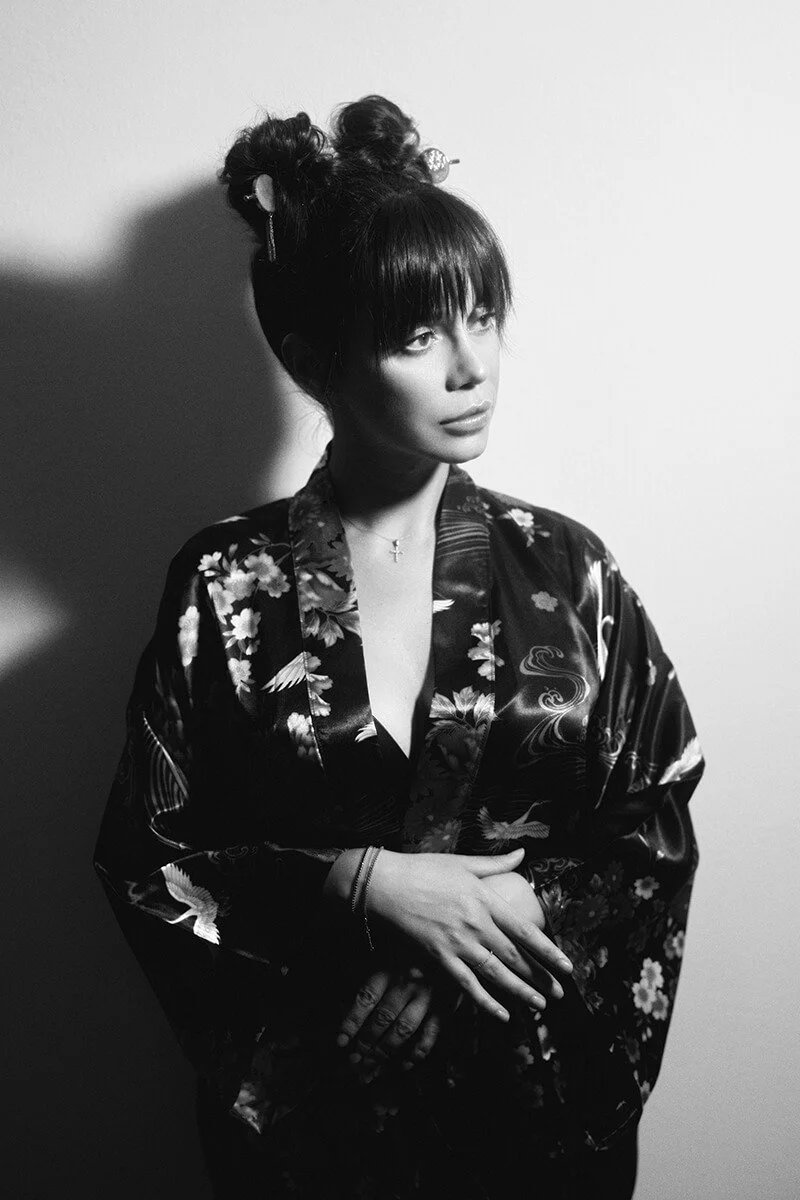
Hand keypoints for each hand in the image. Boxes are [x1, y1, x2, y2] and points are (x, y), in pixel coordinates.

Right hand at [328, 846, 571, 1023]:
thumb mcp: (463, 863)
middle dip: (540, 977)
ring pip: (496, 974)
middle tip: (559, 993)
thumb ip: (496, 864)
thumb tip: (523, 855)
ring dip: (521, 992)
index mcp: (484, 899)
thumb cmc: (423, 870)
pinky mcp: (439, 958)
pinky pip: (467, 986)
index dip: (548, 951)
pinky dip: (486, 1002)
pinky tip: (502, 1015)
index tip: (566, 966)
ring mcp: (457, 943)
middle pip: (515, 957)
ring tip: (540, 1005)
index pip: (524, 930)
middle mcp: (476, 924)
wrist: (385, 885)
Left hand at [336, 958, 458, 1080]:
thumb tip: (341, 987)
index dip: (352, 1021)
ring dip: (385, 1051)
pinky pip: (431, 1032)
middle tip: (353, 1062)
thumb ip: (363, 967)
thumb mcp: (385, 948)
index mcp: (389, 965)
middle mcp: (407, 981)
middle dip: (365, 1043)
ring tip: (370, 1068)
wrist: (449, 941)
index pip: (366, 998)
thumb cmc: (410, 946)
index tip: (340, 1042)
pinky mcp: (446, 1004)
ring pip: (403, 1029)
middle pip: (382, 1018)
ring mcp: (428, 995)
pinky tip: (405, 1065)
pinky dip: (418, 1052)